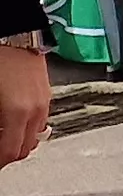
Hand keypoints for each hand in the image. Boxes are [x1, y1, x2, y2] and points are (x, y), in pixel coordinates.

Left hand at [0, 39, 46, 167]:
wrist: (15, 33)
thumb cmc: (0, 61)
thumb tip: (0, 135)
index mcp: (17, 113)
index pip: (10, 153)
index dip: (0, 161)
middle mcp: (35, 111)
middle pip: (26, 148)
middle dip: (9, 154)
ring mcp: (43, 102)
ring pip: (35, 136)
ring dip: (19, 141)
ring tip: (4, 137)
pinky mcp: (45, 93)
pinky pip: (39, 121)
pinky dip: (27, 127)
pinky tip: (12, 121)